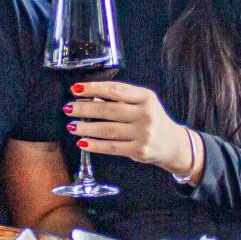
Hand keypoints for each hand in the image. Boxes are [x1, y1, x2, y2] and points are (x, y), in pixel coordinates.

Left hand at [63, 80, 194, 176]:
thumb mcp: (142, 103)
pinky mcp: (139, 150)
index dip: (93, 88)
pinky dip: (95, 145)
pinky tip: (82, 142)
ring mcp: (143, 134)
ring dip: (86, 128)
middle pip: (108, 110)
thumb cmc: (151, 119)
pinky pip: (112, 147)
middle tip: (68, 108)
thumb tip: (86, 98)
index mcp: (145, 97)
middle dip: (84, 109)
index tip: (76, 89)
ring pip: (108, 130)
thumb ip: (120, 99)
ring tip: (71, 126)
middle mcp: (146, 114)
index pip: (115, 90)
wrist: (172, 143)